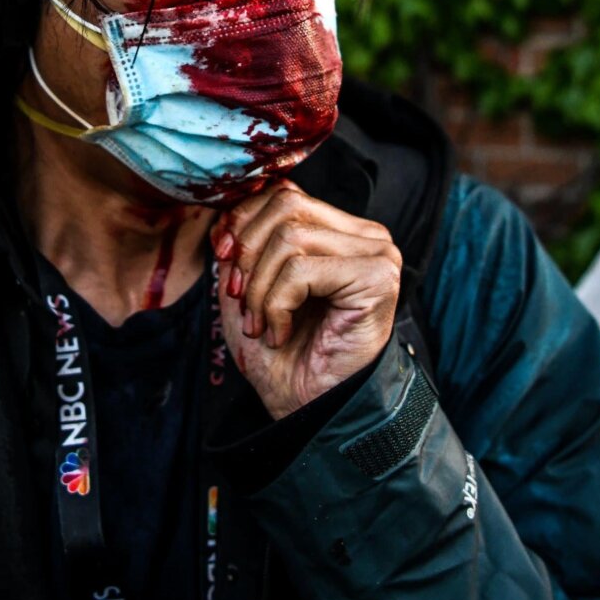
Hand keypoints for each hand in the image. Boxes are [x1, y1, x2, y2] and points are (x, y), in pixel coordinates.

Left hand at [211, 181, 400, 418]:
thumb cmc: (281, 352)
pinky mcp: (377, 278)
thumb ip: (241, 244)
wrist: (306, 406)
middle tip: (240, 300)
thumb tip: (224, 215)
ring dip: (260, 288)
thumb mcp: (248, 286)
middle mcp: (366, 235)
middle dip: (248, 255)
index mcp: (339, 230)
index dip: (242, 221)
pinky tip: (280, 333)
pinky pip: (302, 270)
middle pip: (286, 207)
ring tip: (261, 324)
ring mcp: (377, 254)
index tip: (223, 260)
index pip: (283, 193)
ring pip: (291, 238)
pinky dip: (277, 305)